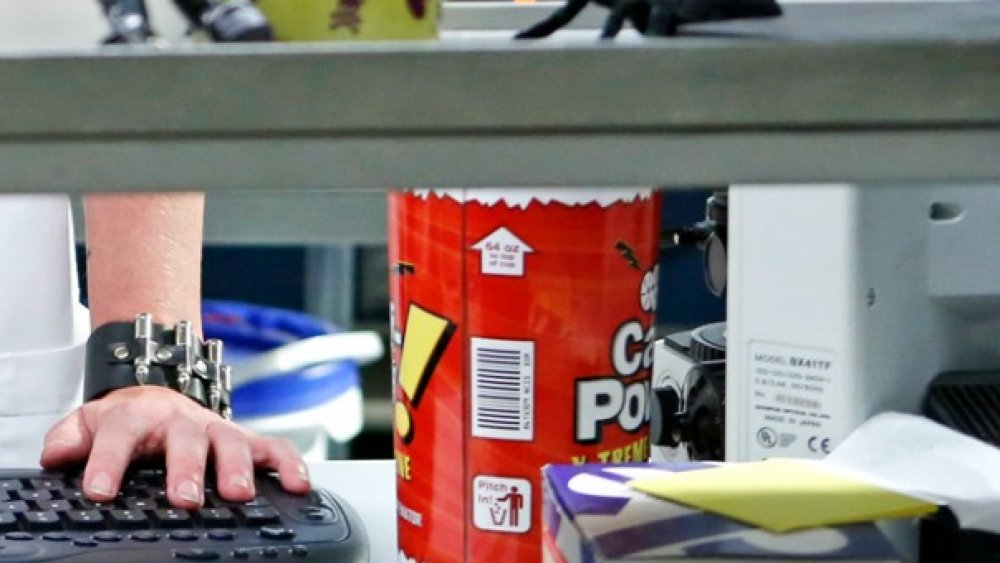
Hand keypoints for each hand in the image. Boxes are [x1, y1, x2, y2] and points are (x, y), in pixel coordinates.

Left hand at [39, 386, 310, 508]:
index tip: (100, 490)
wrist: (161, 387)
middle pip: (186, 439)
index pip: (119, 435)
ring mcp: (217, 429)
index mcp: (137, 417)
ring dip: (237, 467)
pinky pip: (273, 447)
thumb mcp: (89, 422)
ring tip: (238, 494)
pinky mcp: (247, 440)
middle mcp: (182, 421)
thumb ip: (69, 438)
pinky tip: (298, 484)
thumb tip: (55, 456)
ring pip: (233, 441)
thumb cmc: (129, 419)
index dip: (108, 462)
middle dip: (187, 469)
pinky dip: (289, 463)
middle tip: (185, 497)